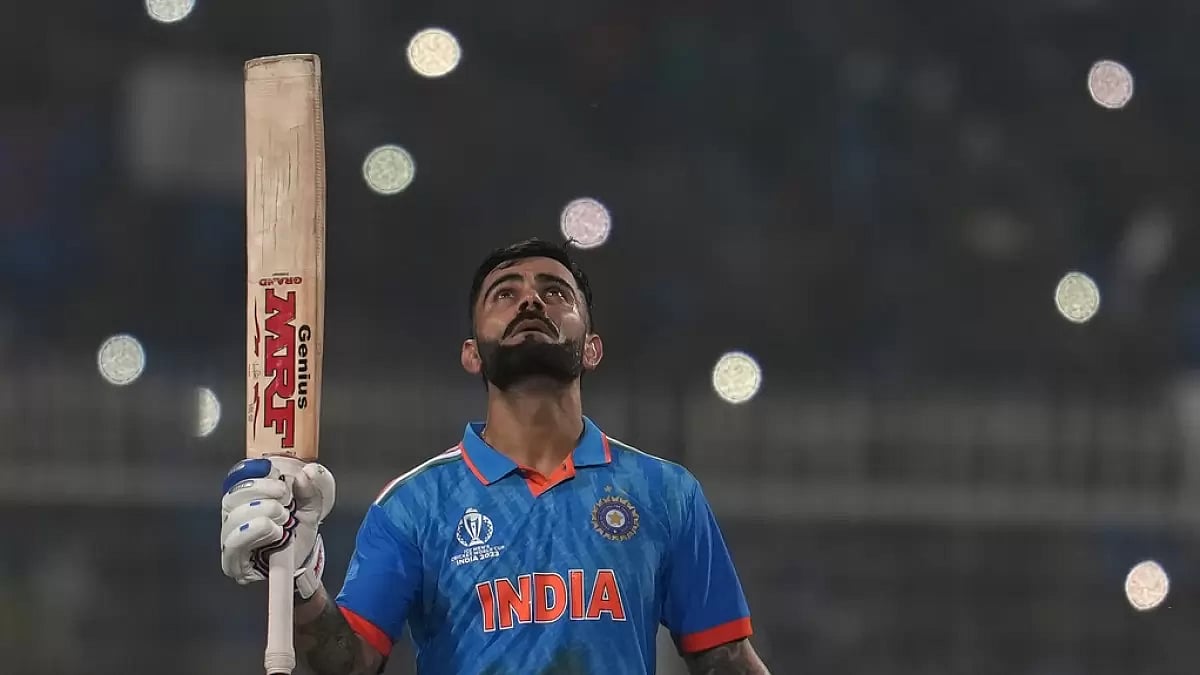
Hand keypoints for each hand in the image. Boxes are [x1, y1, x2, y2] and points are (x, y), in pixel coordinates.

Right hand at [220, 457, 335, 597]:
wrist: (304, 559)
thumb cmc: (300, 526)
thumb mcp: (314, 502)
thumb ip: (315, 485)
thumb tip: (308, 473)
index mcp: (249, 493)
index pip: (238, 475)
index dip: (254, 471)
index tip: (276, 473)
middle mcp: (233, 514)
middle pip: (232, 496)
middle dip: (261, 492)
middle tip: (286, 500)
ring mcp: (230, 538)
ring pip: (232, 518)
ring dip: (262, 513)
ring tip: (284, 519)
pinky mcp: (232, 562)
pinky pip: (232, 545)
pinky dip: (254, 533)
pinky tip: (275, 532)